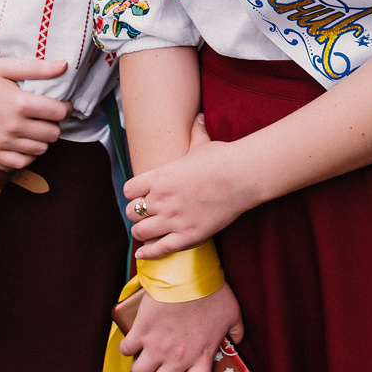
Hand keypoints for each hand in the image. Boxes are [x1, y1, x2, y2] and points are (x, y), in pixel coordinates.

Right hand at [0, 56, 69, 169]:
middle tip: (48, 116)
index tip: (62, 105)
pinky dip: (28, 155)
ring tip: (35, 128)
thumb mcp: (5, 66)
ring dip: (43, 139)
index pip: (59, 113)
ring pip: (40, 149)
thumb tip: (65, 66)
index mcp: (19, 102)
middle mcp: (13, 126)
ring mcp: (1, 142)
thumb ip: (37, 68)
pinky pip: (21, 162)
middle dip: (55, 124)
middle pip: (53, 134)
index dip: (65, 108)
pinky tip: (24, 143)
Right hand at [121, 285, 243, 371]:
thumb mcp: (233, 315)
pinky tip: (133, 343)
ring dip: (140, 370)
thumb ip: (236, 332)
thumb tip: (238, 341)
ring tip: (144, 362)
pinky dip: (127, 349)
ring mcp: (157, 346)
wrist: (187, 273)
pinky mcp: (141, 331)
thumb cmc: (212, 292)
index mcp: (201, 357)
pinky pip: (126, 350)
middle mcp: (177, 358)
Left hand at [124, 116, 254, 258]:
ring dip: (141, 232)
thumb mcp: (203, 144)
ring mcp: (173, 219)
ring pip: (140, 232)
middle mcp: (161, 199)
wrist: (242, 176)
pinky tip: (144, 254)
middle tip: (145, 215)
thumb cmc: (223, 158)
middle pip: (131, 212)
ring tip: (147, 232)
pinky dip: (148, 253)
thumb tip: (200, 117)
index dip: (133, 194)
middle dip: (137, 214)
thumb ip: (195, 132)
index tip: (140, 196)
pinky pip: (158, 250)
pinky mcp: (187, 236)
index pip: (129, 190)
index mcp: (160, 176)